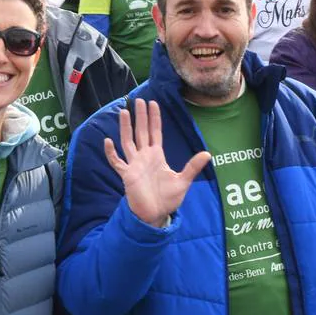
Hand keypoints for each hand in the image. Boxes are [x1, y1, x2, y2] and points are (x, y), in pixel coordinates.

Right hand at [104, 99, 210, 227]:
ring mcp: (134, 165)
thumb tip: (208, 154)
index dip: (154, 118)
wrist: (155, 214)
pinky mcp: (126, 175)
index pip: (155, 133)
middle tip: (138, 100)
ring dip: (125, 127)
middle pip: (141, 132)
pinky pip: (117, 162)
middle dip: (140, 116)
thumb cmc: (168, 198)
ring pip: (128, 142)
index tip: (153, 103)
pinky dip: (111, 153)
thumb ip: (193, 167)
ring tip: (123, 112)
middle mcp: (144, 157)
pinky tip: (108, 142)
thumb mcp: (183, 181)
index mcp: (157, 156)